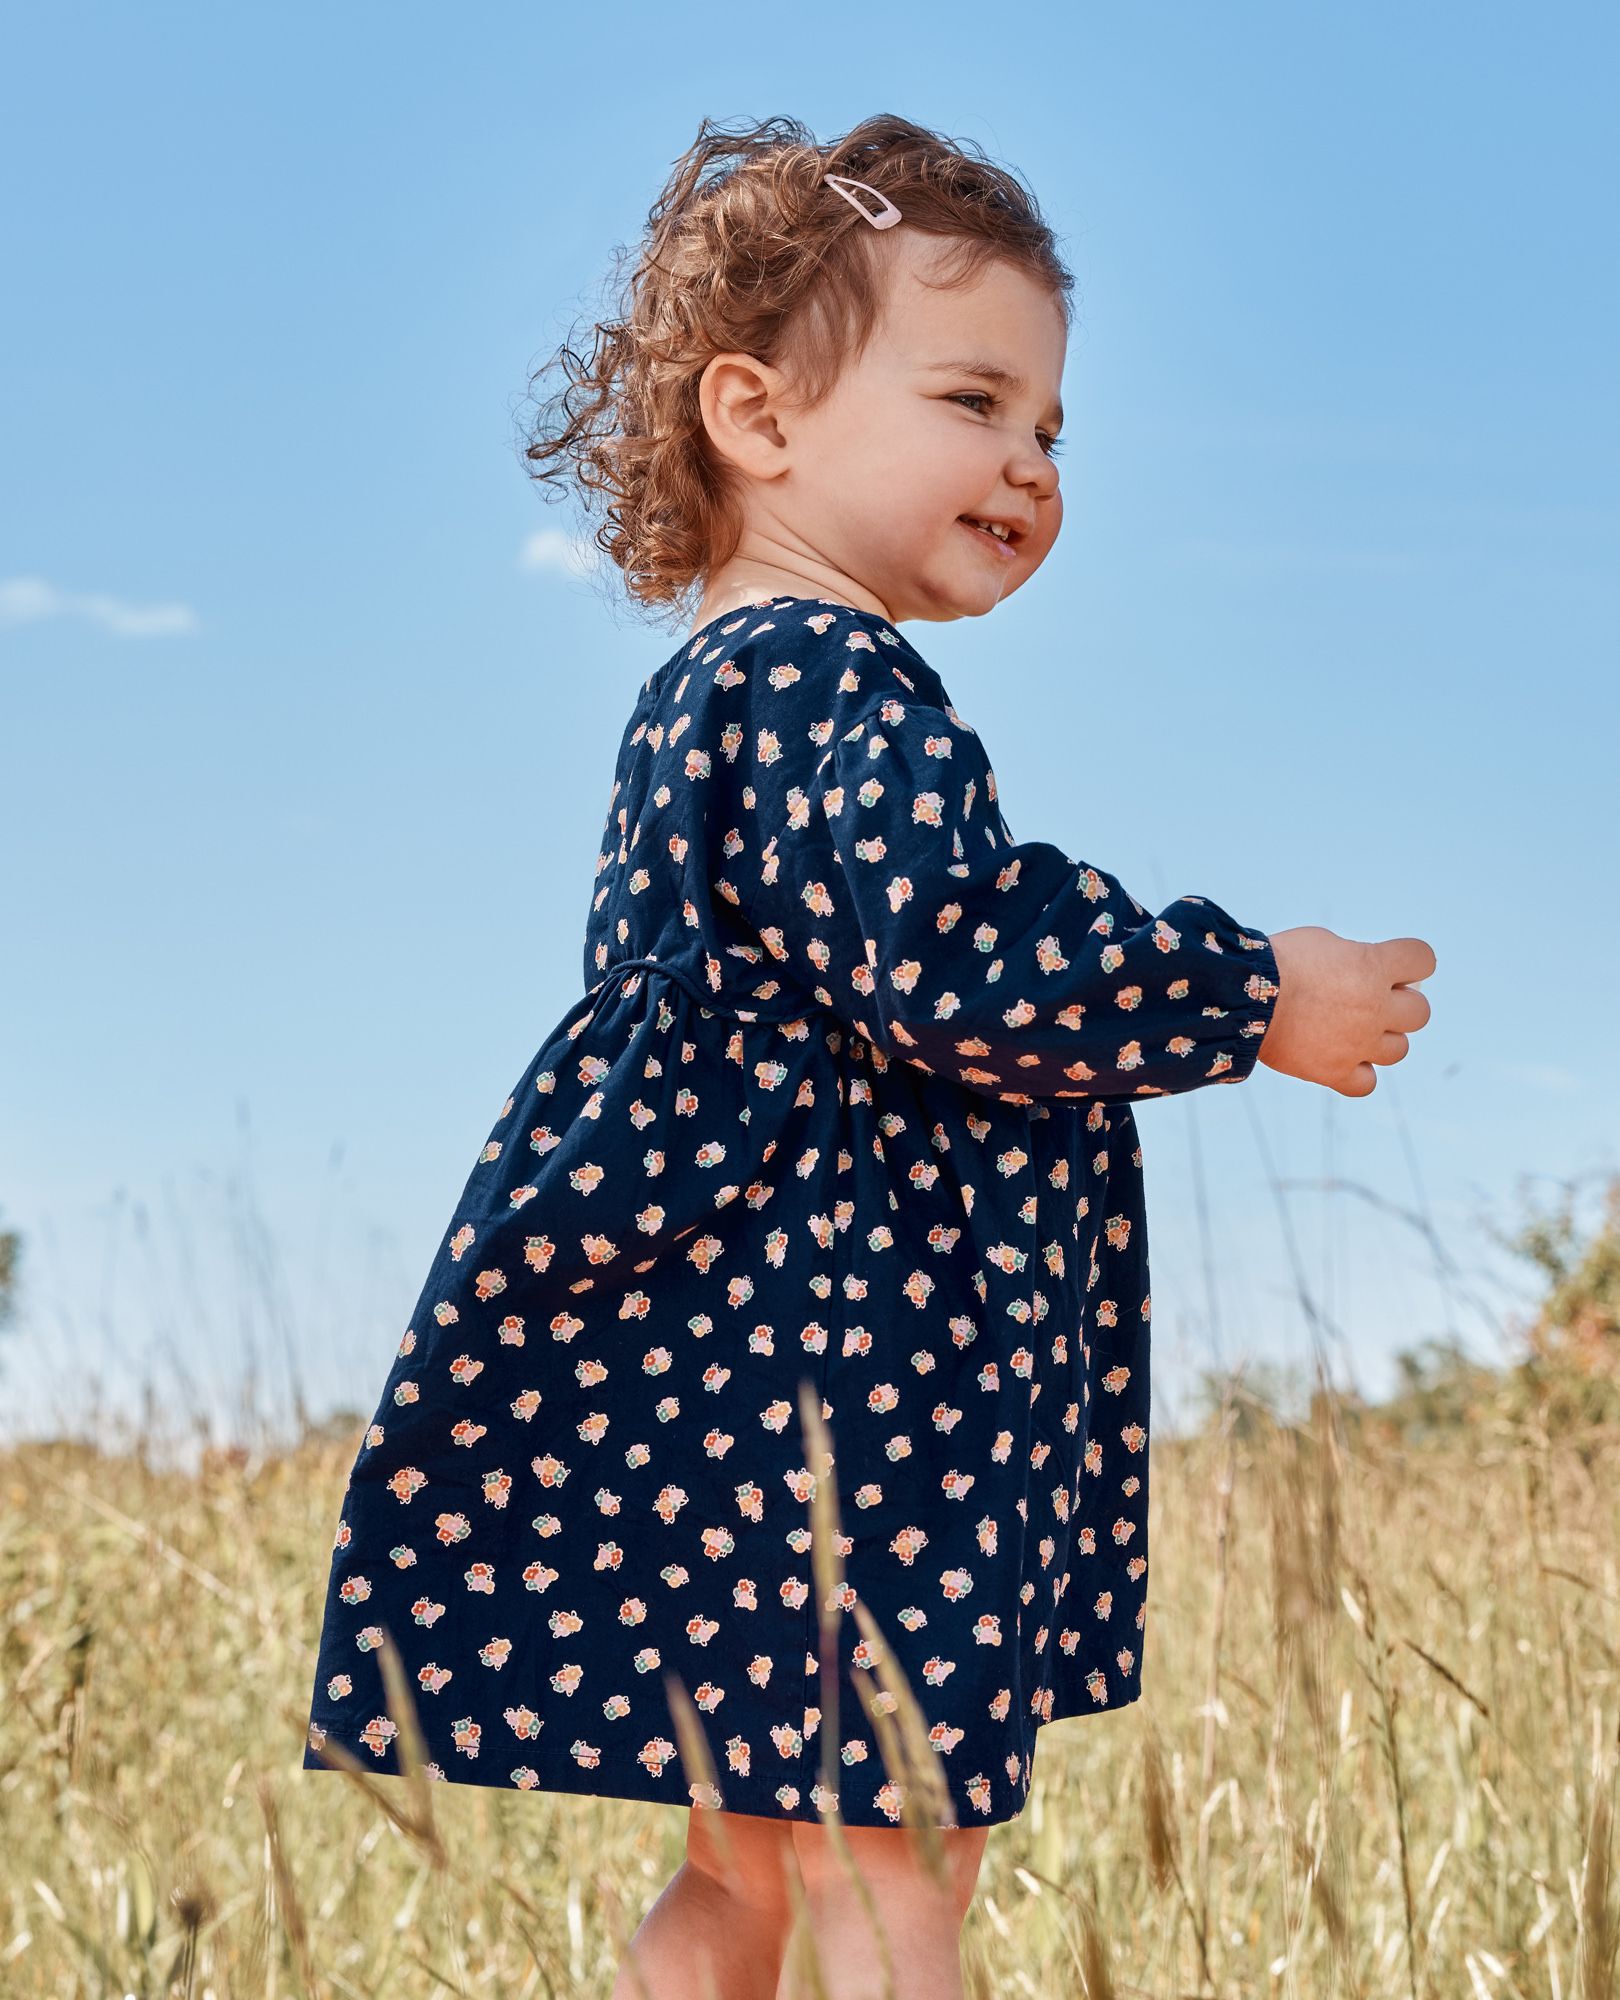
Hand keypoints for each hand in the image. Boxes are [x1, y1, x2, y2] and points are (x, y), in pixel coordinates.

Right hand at [1257, 927, 1435, 1096]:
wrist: (1240, 997)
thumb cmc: (1277, 961)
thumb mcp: (1323, 943)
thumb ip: (1354, 958)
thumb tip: (1366, 969)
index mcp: (1374, 966)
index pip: (1422, 959)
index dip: (1409, 961)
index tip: (1388, 964)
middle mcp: (1376, 1008)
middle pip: (1420, 1013)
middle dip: (1398, 1005)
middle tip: (1366, 1000)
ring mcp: (1359, 1043)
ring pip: (1398, 1050)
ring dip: (1380, 1040)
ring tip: (1350, 1031)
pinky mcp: (1336, 1071)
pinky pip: (1366, 1083)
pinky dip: (1357, 1074)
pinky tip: (1339, 1060)